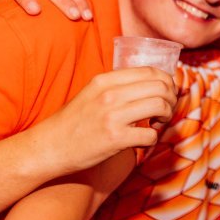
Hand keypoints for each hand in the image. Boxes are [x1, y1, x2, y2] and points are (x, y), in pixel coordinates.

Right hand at [30, 66, 176, 176]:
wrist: (48, 147)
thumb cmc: (73, 122)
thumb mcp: (92, 93)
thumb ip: (118, 86)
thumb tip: (153, 82)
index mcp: (105, 80)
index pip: (151, 71)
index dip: (167, 82)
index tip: (166, 93)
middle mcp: (109, 94)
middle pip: (161, 87)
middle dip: (171, 99)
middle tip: (165, 110)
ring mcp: (112, 116)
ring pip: (160, 106)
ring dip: (166, 116)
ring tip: (157, 123)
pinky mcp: (115, 139)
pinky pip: (151, 135)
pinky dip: (152, 139)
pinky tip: (143, 140)